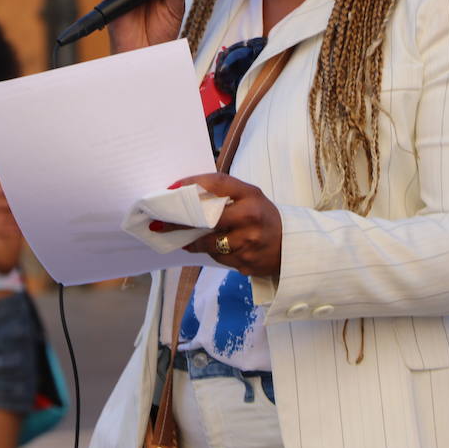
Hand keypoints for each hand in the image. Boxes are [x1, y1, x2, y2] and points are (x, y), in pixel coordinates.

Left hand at [162, 173, 281, 276]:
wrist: (290, 247)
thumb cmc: (263, 217)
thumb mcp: (249, 197)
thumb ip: (223, 194)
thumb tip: (184, 192)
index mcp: (251, 196)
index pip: (217, 183)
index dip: (191, 184)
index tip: (170, 189)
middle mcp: (250, 217)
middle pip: (206, 218)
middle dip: (179, 221)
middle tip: (158, 222)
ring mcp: (248, 243)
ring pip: (208, 242)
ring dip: (191, 241)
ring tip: (181, 238)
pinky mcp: (245, 263)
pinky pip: (217, 258)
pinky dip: (209, 252)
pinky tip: (207, 248)